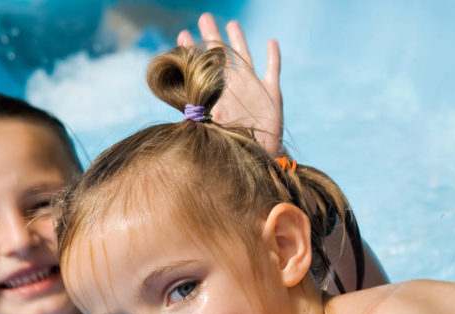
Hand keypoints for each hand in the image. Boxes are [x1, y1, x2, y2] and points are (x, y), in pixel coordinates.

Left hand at [178, 12, 282, 154]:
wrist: (261, 156)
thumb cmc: (236, 146)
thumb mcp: (218, 133)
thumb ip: (207, 122)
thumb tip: (191, 119)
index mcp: (219, 93)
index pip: (202, 68)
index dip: (192, 51)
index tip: (181, 35)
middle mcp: (234, 87)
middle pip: (221, 56)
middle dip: (211, 37)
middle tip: (204, 17)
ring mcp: (253, 88)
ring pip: (245, 57)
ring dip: (238, 40)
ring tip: (231, 24)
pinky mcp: (271, 92)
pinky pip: (272, 69)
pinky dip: (273, 56)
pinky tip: (270, 42)